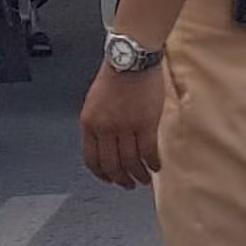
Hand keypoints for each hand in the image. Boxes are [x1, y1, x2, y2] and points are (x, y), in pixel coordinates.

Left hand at [80, 60, 166, 188]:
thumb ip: (98, 123)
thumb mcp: (95, 102)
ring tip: (144, 179)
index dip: (101, 174)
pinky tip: (156, 166)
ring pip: (131, 161)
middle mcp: (104, 128)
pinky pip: (148, 151)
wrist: (131, 60)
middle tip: (128, 184)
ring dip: (138, 174)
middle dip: (120, 179)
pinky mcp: (145, 124)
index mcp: (89, 123)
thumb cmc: (115, 75)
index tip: (109, 179)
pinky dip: (153, 163)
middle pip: (112, 164)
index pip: (91, 159)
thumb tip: (107, 142)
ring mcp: (125, 127)